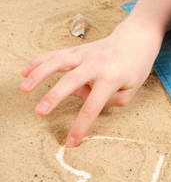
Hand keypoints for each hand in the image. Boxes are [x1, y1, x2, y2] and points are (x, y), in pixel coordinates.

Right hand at [20, 21, 162, 146]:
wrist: (136, 40)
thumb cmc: (135, 68)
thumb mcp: (131, 90)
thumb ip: (111, 101)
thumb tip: (85, 100)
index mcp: (111, 78)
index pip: (93, 107)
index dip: (81, 126)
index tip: (70, 142)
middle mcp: (96, 65)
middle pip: (72, 81)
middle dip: (54, 96)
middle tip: (40, 112)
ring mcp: (85, 55)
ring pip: (58, 62)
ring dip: (39, 73)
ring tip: (24, 87)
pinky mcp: (78, 49)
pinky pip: (55, 54)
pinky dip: (39, 61)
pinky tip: (25, 72)